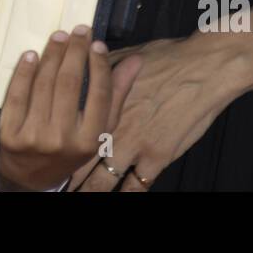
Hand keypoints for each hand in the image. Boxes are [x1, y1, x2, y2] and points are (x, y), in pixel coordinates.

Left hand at [0, 24, 142, 191]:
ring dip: (52, 55)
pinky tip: (31, 54)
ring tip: (59, 36)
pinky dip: (23, 72)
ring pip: (44, 85)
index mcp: (89, 141)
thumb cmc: (70, 147)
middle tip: (78, 31)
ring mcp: (34, 137)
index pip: (98, 95)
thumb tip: (136, 60)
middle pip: (69, 84)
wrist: (31, 177)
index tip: (97, 43)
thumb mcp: (98, 129)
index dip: (99, 65)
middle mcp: (62, 140)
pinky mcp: (9, 134)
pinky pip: (16, 95)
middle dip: (75, 51)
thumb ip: (116, 94)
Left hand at [70, 35, 250, 191]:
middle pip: (80, 164)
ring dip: (90, 192)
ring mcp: (134, 146)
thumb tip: (80, 66)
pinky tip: (119, 197)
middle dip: (68, 180)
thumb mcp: (123, 55)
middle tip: (59, 189)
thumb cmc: (166, 56)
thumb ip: (99, 70)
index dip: (58, 151)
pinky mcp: (158, 157)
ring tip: (80, 196)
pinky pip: (136, 188)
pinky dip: (126, 195)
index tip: (49, 163)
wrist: (203, 68)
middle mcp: (112, 128)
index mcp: (100, 103)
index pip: (70, 133)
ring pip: (102, 182)